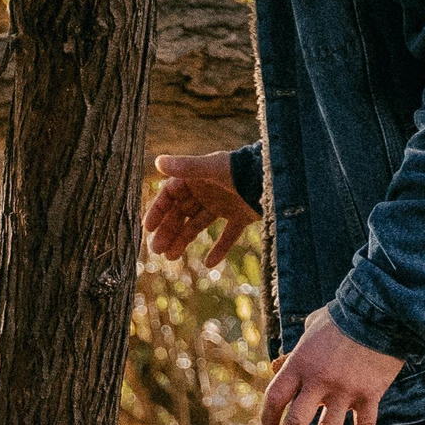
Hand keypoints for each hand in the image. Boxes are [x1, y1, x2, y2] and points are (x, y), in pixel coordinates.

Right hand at [145, 152, 258, 267]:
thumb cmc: (241, 168)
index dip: (158, 211)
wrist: (275, 177)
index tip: (148, 229)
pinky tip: (208, 263)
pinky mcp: (241, 216)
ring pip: (198, 225)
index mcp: (198, 178)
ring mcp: (224, 204)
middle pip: (181, 213)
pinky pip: (228, 235)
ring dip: (184, 240)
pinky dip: (219, 249)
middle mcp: (208, 191)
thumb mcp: (211, 168)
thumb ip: (185, 167)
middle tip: (157, 251)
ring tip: (172, 257)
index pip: (170, 195)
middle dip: (168, 231)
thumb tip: (157, 161)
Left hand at [261, 314, 404, 424]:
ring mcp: (345, 389)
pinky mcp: (370, 394)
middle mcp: (319, 380)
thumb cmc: (344, 316)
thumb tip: (277, 366)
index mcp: (300, 363)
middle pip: (295, 424)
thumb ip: (294, 351)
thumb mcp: (311, 328)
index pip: (275, 398)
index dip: (268, 417)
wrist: (383, 310)